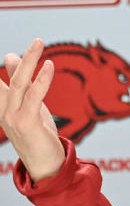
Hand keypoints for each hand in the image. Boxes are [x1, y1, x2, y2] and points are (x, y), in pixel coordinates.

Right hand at [0, 39, 64, 181]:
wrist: (46, 164)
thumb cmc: (38, 134)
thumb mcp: (30, 104)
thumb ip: (24, 83)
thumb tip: (12, 56)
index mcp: (4, 107)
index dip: (2, 68)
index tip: (7, 52)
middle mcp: (5, 111)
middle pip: (10, 79)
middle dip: (22, 58)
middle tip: (36, 40)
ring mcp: (13, 118)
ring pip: (19, 84)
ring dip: (30, 61)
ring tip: (39, 43)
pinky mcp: (27, 123)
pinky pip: (34, 97)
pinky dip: (41, 79)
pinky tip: (49, 65)